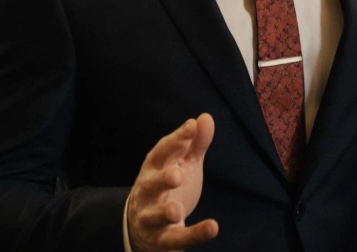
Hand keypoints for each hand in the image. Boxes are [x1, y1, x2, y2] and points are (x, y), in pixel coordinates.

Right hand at [126, 114, 218, 250]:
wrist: (144, 229)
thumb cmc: (167, 188)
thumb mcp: (182, 164)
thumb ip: (194, 144)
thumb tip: (205, 117)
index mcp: (153, 169)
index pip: (161, 152)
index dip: (176, 140)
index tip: (191, 127)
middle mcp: (148, 192)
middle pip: (150, 185)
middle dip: (161, 179)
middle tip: (176, 175)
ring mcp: (152, 218)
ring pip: (154, 216)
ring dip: (165, 212)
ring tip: (176, 210)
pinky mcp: (162, 240)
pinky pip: (176, 239)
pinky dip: (194, 235)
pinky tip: (212, 227)